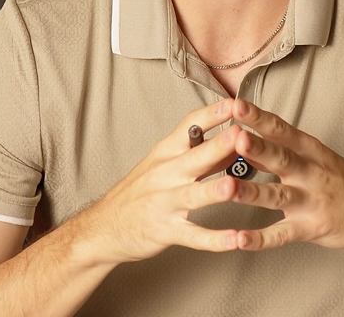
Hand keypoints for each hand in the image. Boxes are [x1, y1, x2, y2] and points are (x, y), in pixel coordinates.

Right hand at [78, 99, 246, 264]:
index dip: (212, 114)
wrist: (102, 228)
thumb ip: (200, 154)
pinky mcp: (165, 231)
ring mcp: (164, 203)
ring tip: (234, 186)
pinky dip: (214, 240)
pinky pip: (193, 236)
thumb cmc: (138, 193)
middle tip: (241, 134)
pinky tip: (235, 240)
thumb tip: (235, 142)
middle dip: (219, 145)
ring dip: (214, 191)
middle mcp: (165, 175)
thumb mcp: (163, 165)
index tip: (235, 103)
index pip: (189, 126)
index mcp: (166, 153)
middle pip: (195, 157)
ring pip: (192, 195)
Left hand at [225, 98, 343, 251]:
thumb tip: (244, 139)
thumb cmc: (343, 181)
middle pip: (280, 158)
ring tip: (226, 188)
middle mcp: (310, 173)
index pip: (282, 130)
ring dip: (251, 192)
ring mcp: (310, 202)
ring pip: (276, 196)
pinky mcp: (310, 228)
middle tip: (235, 136)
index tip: (237, 104)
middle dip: (257, 148)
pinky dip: (260, 239)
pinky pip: (281, 235)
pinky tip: (239, 240)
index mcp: (310, 151)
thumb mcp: (316, 158)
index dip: (259, 117)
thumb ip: (278, 151)